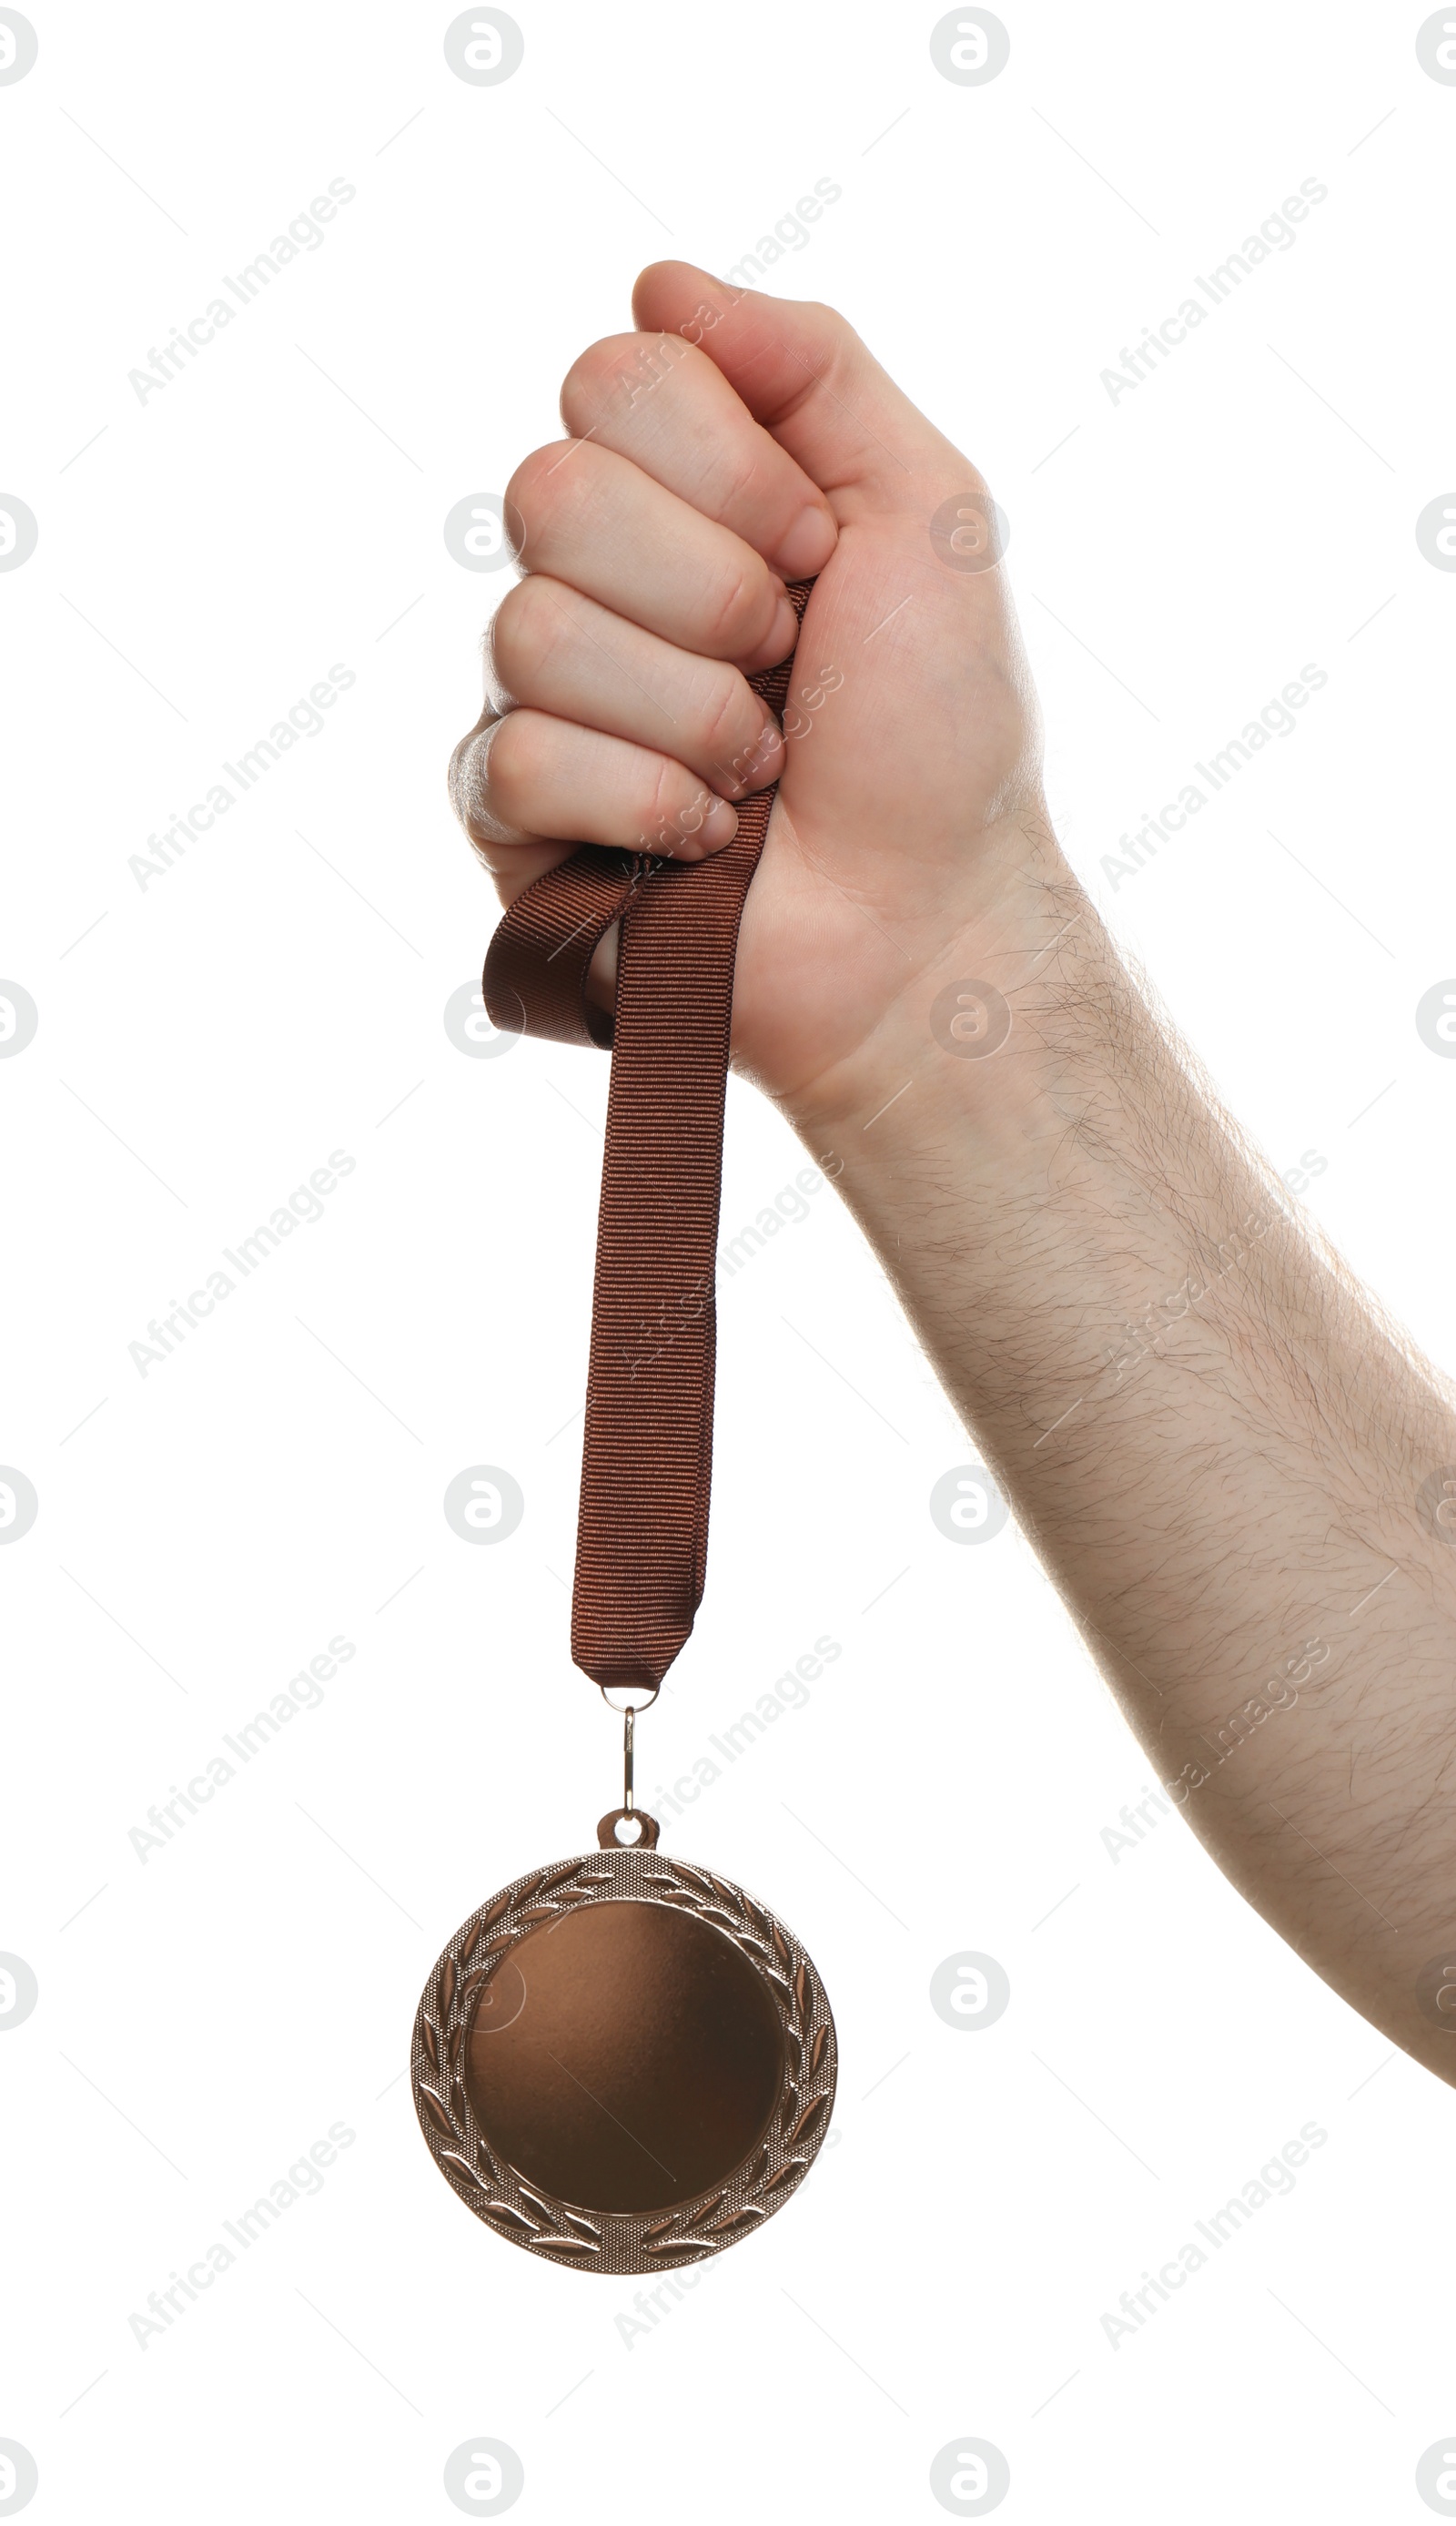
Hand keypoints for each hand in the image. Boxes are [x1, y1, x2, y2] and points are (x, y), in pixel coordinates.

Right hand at [449, 262, 1056, 1114]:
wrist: (925, 921)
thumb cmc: (937, 737)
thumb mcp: (928, 511)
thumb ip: (815, 365)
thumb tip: (659, 282)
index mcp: (685, 490)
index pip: (615, 378)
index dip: (731, 469)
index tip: (820, 553)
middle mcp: (595, 575)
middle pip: (551, 488)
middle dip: (711, 591)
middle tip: (786, 664)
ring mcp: (541, 692)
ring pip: (532, 629)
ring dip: (692, 711)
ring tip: (758, 768)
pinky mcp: (509, 813)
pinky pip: (517, 758)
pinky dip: (644, 799)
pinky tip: (703, 835)